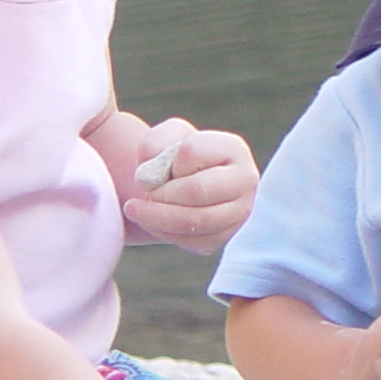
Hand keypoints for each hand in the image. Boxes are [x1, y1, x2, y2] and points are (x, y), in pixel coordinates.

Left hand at [123, 119, 257, 254]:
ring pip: (195, 221)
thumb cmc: (173, 157)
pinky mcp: (223, 238)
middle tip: (144, 193)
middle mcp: (245, 180)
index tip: (161, 164)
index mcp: (233, 148)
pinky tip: (153, 221)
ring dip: (157, 216)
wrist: (180, 185)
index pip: (191, 152)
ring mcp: (238, 212)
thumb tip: (150, 177)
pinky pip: (191, 241)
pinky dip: (164, 232)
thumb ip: (155, 143)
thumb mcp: (163, 138)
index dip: (166, 161)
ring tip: (135, 208)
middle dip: (160, 193)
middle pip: (197, 190)